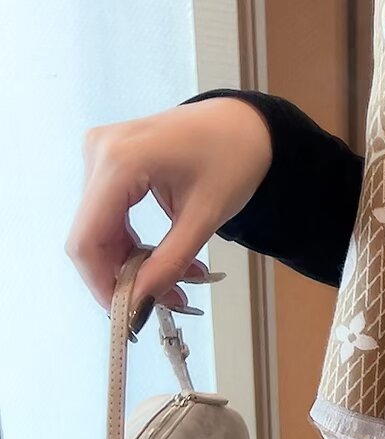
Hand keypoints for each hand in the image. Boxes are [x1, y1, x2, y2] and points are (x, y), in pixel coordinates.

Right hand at [66, 96, 272, 315]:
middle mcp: (98, 151)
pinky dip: (130, 241)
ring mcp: (99, 152)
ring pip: (97, 229)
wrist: (243, 124)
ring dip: (130, 261)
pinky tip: (160, 255)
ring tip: (175, 280)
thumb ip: (169, 263)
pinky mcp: (106, 159)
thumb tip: (139, 304)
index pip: (87, 240)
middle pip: (90, 237)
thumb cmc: (232, 159)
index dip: (102, 284)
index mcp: (120, 160)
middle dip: (123, 276)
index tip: (129, 314)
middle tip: (165, 300)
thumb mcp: (205, 218)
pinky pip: (106, 214)